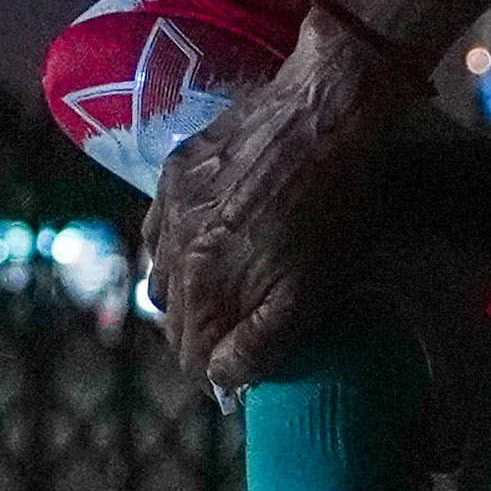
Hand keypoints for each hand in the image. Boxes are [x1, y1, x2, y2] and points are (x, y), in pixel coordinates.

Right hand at [148, 16, 402, 393]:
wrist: (325, 110)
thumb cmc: (332, 205)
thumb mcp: (313, 287)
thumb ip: (261, 342)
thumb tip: (221, 381)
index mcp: (207, 290)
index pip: (193, 359)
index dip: (219, 371)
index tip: (242, 367)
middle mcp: (175, 253)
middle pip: (173, 322)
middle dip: (203, 336)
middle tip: (237, 330)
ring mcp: (171, 209)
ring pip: (161, 277)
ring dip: (186, 293)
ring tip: (222, 287)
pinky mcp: (175, 171)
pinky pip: (158, 228)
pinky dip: (175, 246)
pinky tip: (203, 241)